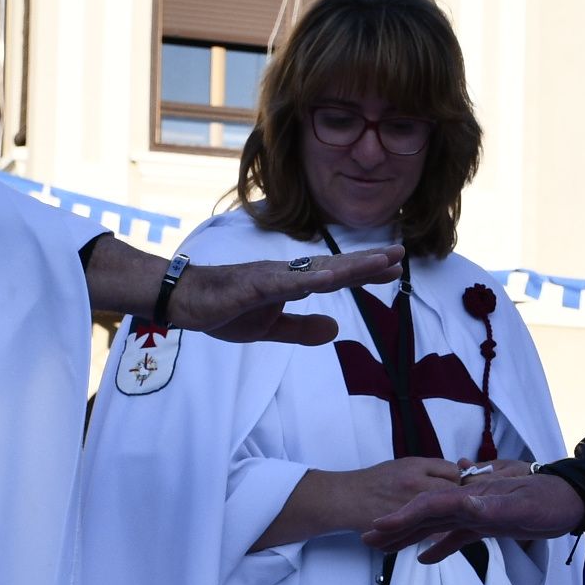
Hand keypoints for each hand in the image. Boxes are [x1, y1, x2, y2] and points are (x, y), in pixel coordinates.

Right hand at [170, 249, 403, 345]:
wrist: (183, 302)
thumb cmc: (224, 309)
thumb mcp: (270, 328)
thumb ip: (302, 329)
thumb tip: (336, 328)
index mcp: (292, 284)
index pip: (336, 276)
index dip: (365, 272)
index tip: (395, 268)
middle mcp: (287, 274)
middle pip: (335, 267)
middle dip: (368, 262)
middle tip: (401, 255)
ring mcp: (271, 277)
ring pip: (317, 271)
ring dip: (349, 267)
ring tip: (379, 262)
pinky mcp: (252, 286)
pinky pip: (284, 283)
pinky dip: (308, 280)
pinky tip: (330, 279)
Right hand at [256, 457, 459, 551]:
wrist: (345, 498)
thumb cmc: (374, 481)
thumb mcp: (402, 465)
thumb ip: (428, 469)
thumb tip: (455, 474)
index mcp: (415, 466)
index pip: (453, 471)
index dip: (459, 479)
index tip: (457, 487)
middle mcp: (414, 482)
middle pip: (453, 492)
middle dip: (458, 500)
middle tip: (457, 507)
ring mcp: (408, 504)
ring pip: (445, 515)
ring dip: (450, 520)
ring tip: (448, 522)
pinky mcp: (401, 525)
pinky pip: (428, 533)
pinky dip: (435, 536)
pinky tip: (437, 538)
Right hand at [366, 471, 584, 561]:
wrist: (571, 499)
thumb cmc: (549, 500)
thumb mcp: (522, 506)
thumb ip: (493, 506)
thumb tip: (464, 503)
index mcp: (472, 494)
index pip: (430, 504)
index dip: (404, 516)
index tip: (379, 526)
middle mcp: (468, 500)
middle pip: (424, 513)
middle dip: (396, 526)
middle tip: (367, 539)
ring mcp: (475, 512)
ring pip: (434, 524)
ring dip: (409, 535)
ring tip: (384, 548)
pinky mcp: (485, 524)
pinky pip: (454, 536)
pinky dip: (438, 547)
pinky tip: (422, 559)